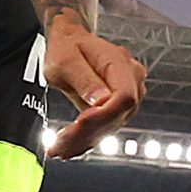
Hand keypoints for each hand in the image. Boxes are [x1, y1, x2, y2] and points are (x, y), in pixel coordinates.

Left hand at [44, 20, 147, 159]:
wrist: (70, 41)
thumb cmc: (67, 47)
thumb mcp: (66, 60)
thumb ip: (84, 79)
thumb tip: (101, 101)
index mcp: (120, 64)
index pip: (124, 97)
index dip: (103, 114)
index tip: (79, 124)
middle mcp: (132, 80)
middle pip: (118, 115)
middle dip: (88, 133)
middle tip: (59, 145)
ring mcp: (128, 94)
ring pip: (112, 125)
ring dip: (85, 141)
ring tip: (59, 150)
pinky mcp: (118, 106)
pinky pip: (106, 126)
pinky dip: (86, 140)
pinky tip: (69, 150)